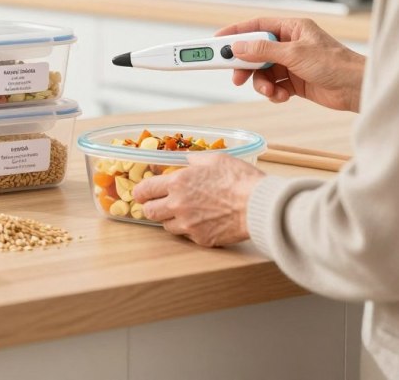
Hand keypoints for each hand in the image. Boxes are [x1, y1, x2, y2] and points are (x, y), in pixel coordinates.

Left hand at [132, 153, 264, 246]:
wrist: (259, 205)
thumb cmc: (240, 179)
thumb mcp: (215, 159)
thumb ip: (194, 160)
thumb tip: (184, 160)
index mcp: (178, 183)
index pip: (144, 190)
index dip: (139, 192)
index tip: (140, 193)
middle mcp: (178, 205)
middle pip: (149, 212)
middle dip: (151, 207)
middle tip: (159, 204)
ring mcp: (188, 225)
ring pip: (166, 226)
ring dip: (170, 219)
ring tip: (185, 212)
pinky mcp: (201, 239)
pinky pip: (187, 236)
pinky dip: (191, 229)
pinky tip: (203, 221)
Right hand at [216, 18, 365, 112]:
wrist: (356, 89)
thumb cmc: (335, 64)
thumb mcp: (294, 54)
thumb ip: (263, 50)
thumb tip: (239, 46)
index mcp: (292, 28)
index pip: (256, 26)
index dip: (235, 33)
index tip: (217, 41)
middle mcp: (290, 44)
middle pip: (255, 52)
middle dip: (246, 66)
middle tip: (237, 77)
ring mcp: (292, 63)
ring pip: (263, 72)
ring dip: (262, 84)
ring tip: (271, 91)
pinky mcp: (295, 81)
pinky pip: (274, 85)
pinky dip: (274, 92)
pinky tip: (283, 96)